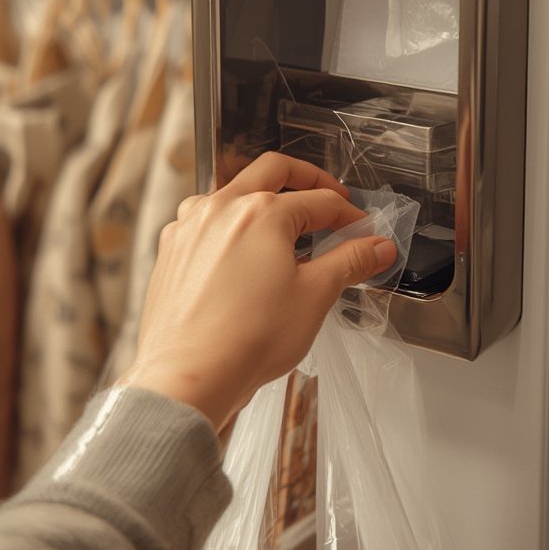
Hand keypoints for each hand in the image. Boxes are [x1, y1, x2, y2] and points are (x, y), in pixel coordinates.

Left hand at [116, 153, 396, 433]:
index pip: (320, 201)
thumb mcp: (315, 296)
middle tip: (328, 197)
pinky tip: (245, 255)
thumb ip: (350, 262)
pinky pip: (207, 222)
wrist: (188, 377)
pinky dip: (232, 227)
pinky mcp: (171, 251)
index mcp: (261, 212)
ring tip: (285, 227)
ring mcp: (189, 227)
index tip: (361, 230)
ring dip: (264, 200)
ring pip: (233, 193)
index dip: (349, 214)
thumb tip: (377, 248)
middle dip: (307, 179)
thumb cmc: (246, 340)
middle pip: (273, 172)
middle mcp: (220, 208)